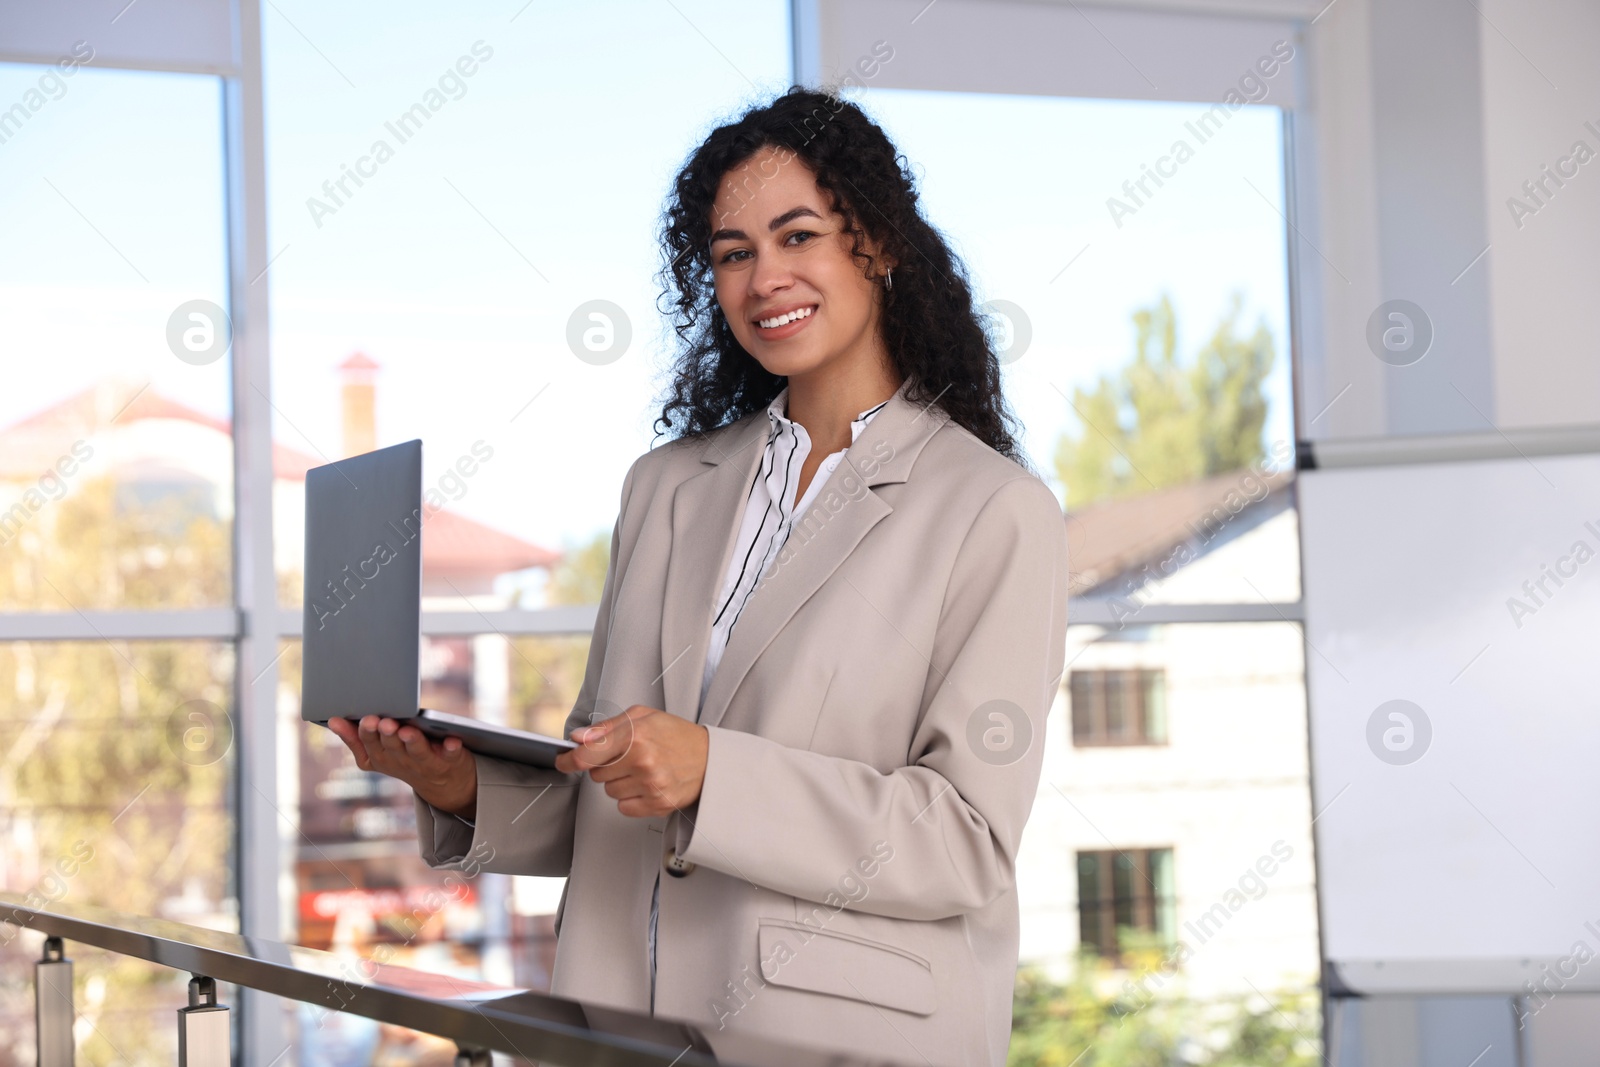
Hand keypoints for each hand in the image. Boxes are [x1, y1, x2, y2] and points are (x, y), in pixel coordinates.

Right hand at [326, 716, 477, 819]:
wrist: (444, 785)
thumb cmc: (405, 758)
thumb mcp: (377, 753)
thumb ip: (355, 738)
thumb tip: (332, 720)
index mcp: (381, 758)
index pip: (371, 745)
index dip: (368, 734)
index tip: (365, 719)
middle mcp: (402, 762)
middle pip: (393, 748)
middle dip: (387, 735)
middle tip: (383, 721)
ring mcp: (426, 764)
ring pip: (417, 752)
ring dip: (412, 742)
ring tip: (408, 730)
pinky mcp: (451, 761)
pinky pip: (451, 755)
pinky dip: (451, 748)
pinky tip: (453, 740)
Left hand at [555, 705, 707, 817]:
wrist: (710, 759)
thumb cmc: (676, 735)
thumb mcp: (642, 717)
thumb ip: (606, 727)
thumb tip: (578, 738)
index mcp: (636, 736)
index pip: (588, 754)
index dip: (569, 760)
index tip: (562, 762)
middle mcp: (642, 761)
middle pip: (597, 775)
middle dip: (606, 766)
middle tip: (628, 757)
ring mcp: (650, 785)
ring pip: (610, 792)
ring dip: (619, 782)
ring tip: (642, 770)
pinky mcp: (657, 804)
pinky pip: (623, 807)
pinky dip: (630, 799)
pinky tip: (647, 785)